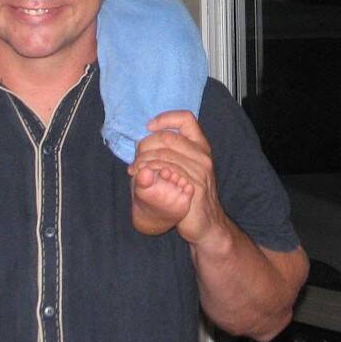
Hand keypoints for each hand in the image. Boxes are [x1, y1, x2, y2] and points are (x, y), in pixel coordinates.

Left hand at [127, 111, 225, 245]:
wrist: (206, 224)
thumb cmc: (188, 193)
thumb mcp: (182, 168)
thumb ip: (168, 152)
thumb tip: (141, 140)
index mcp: (200, 146)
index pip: (186, 118)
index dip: (165, 118)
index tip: (149, 127)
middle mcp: (202, 155)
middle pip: (168, 136)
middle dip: (146, 145)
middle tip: (135, 159)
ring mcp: (200, 170)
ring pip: (164, 154)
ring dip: (143, 161)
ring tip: (134, 170)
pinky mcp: (194, 186)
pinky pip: (167, 171)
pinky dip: (149, 172)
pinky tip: (142, 177)